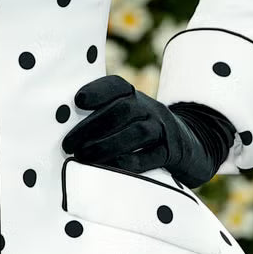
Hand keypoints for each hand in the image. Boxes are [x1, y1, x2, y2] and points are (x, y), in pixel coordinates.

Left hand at [61, 76, 231, 188]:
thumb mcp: (129, 116)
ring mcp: (163, 129)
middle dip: (91, 127)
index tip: (77, 101)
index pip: (117, 85)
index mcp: (135, 96)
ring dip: (106, 145)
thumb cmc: (142, 131)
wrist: (190, 146)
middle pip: (122, 110)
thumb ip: (103, 116)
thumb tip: (62, 123)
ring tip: (83, 157)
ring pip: (136, 133)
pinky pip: (152, 157)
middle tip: (68, 144)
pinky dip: (129, 162)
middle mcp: (150, 108)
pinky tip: (110, 168)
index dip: (97, 90)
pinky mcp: (172, 153)